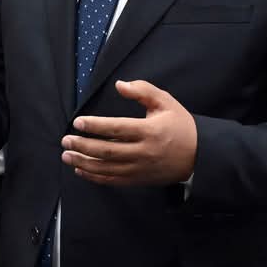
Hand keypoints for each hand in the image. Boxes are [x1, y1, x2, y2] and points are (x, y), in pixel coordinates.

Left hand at [62, 80, 197, 186]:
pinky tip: (81, 170)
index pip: (117, 128)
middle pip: (107, 151)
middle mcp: (144, 152)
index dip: (95, 126)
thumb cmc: (181, 126)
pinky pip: (113, 181)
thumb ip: (143, 91)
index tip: (78, 122)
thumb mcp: (166, 102)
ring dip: (84, 163)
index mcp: (150, 131)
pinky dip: (95, 177)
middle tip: (65, 141)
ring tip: (66, 156)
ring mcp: (141, 169)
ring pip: (107, 169)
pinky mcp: (140, 180)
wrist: (200, 155)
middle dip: (83, 146)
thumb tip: (119, 85)